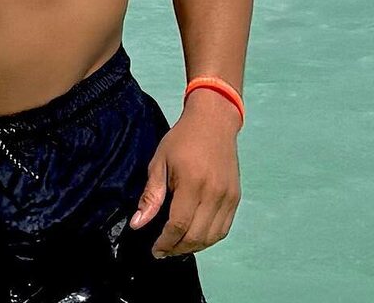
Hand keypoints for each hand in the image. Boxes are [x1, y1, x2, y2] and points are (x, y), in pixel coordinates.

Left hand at [127, 89, 241, 258]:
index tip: (154, 249)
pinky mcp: (235, 197)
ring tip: (177, 246)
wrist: (214, 122)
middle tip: (163, 251)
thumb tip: (138, 224)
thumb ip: (150, 196)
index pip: (178, 224)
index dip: (165, 242)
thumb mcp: (159, 161)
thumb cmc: (182, 139)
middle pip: (196, 236)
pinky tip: (195, 236)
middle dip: (177, 248)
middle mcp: (214, 193)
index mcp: (192, 182)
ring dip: (193, 247)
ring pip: (212, 237)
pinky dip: (209, 239)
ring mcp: (228, 197)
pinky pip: (223, 229)